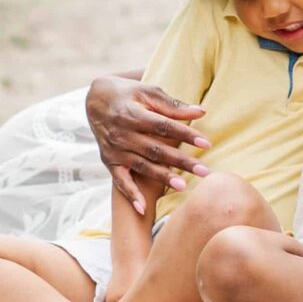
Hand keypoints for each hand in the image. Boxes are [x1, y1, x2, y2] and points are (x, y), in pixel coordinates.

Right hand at [86, 72, 209, 210]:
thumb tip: (202, 111)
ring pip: (142, 166)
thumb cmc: (129, 94)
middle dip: (181, 161)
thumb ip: (173, 105)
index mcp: (133, 114)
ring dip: (162, 177)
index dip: (185, 135)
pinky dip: (130, 195)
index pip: (164, 126)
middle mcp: (123, 134)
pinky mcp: (110, 161)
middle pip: (156, 150)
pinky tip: (143, 209)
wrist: (96, 100)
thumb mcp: (148, 92)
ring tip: (183, 187)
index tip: (206, 143)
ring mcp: (115, 150)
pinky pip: (120, 181)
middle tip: (204, 171)